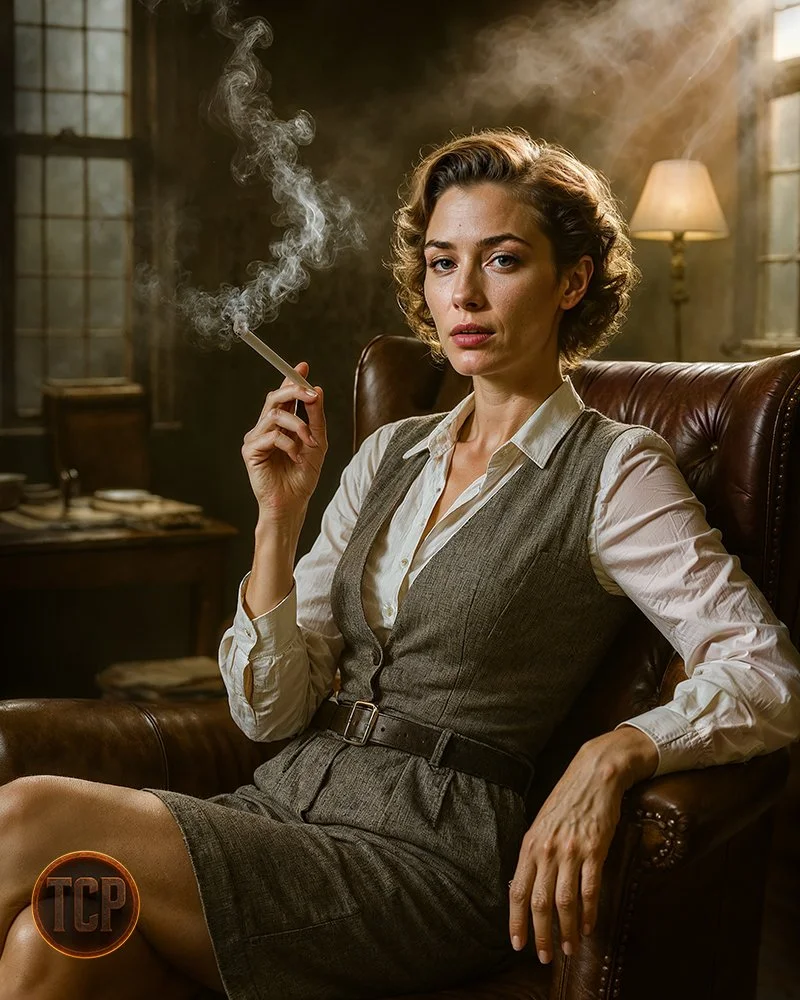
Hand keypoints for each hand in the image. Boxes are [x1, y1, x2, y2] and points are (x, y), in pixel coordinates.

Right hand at [241, 361, 327, 520]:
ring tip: (309, 443)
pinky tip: (295, 457)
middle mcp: (266, 427)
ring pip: (275, 415)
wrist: (293, 503)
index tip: (303, 366)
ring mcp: (256, 438)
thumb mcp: (317, 443)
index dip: (291, 379)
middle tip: (311, 394)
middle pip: (274, 398)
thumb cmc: (303, 477)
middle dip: (294, 391)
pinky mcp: (250, 451)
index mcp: (281, 425)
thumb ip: (316, 418)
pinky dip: (289, 445)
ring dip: (298, 426)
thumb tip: (317, 390)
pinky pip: (271, 436)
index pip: (284, 396)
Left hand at [508, 727, 657, 962]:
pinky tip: (586, 926)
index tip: (517, 944)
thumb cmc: (566, 800)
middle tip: (543, 956)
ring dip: (564, 930)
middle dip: (539, 934)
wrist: (594, 775)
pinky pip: (589, 889)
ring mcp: (570, 851)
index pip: (517, 891)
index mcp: (530, 845)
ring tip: (566, 948)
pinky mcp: (594, 850)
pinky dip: (588, 913)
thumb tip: (526, 887)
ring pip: (564, 901)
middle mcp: (546, 850)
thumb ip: (534, 854)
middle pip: (539, 902)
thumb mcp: (541, 825)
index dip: (516, 921)